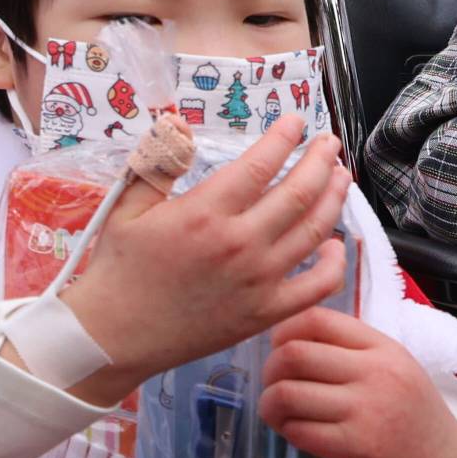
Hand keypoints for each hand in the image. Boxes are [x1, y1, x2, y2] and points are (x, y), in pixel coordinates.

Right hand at [59, 113, 351, 391]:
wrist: (116, 335)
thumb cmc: (119, 269)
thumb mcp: (127, 207)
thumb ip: (159, 163)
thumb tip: (177, 122)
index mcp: (204, 212)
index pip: (260, 164)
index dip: (284, 138)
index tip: (297, 122)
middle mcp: (239, 243)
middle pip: (298, 192)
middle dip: (320, 160)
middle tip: (329, 143)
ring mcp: (258, 280)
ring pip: (314, 231)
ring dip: (334, 199)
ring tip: (340, 177)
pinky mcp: (266, 313)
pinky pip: (317, 286)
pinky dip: (334, 263)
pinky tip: (334, 245)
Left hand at [257, 307, 456, 457]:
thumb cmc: (417, 424)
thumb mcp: (397, 372)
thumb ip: (353, 352)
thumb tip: (288, 339)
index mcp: (384, 348)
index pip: (317, 319)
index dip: (284, 332)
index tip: (280, 350)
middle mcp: (376, 373)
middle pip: (293, 354)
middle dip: (269, 370)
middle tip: (273, 385)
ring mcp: (366, 411)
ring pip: (287, 393)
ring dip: (271, 404)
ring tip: (280, 413)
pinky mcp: (355, 448)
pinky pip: (297, 430)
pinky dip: (286, 431)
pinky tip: (297, 434)